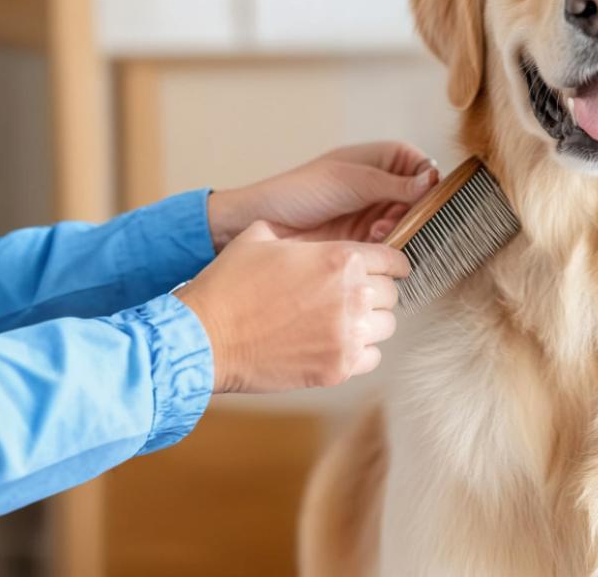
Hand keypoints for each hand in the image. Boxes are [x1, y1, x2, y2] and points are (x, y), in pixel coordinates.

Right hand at [176, 221, 409, 392]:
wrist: (203, 338)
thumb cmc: (228, 286)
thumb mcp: (260, 237)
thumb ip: (298, 232)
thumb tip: (308, 230)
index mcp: (341, 259)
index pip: (394, 260)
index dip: (390, 264)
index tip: (388, 270)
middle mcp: (352, 295)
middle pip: (391, 294)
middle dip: (376, 293)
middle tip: (353, 298)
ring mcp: (347, 334)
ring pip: (386, 326)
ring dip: (370, 322)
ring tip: (344, 321)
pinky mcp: (338, 367)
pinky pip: (373, 357)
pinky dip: (361, 352)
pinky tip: (338, 344)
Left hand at [206, 142, 438, 249]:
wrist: (266, 221)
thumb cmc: (301, 190)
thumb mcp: (352, 182)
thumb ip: (394, 184)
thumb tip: (432, 180)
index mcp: (382, 158)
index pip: (423, 166)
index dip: (429, 182)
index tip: (427, 199)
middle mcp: (382, 182)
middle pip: (421, 196)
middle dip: (413, 210)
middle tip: (400, 219)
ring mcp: (375, 208)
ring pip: (409, 219)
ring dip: (400, 226)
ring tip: (379, 230)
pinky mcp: (367, 233)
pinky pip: (393, 238)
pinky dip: (388, 241)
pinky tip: (373, 240)